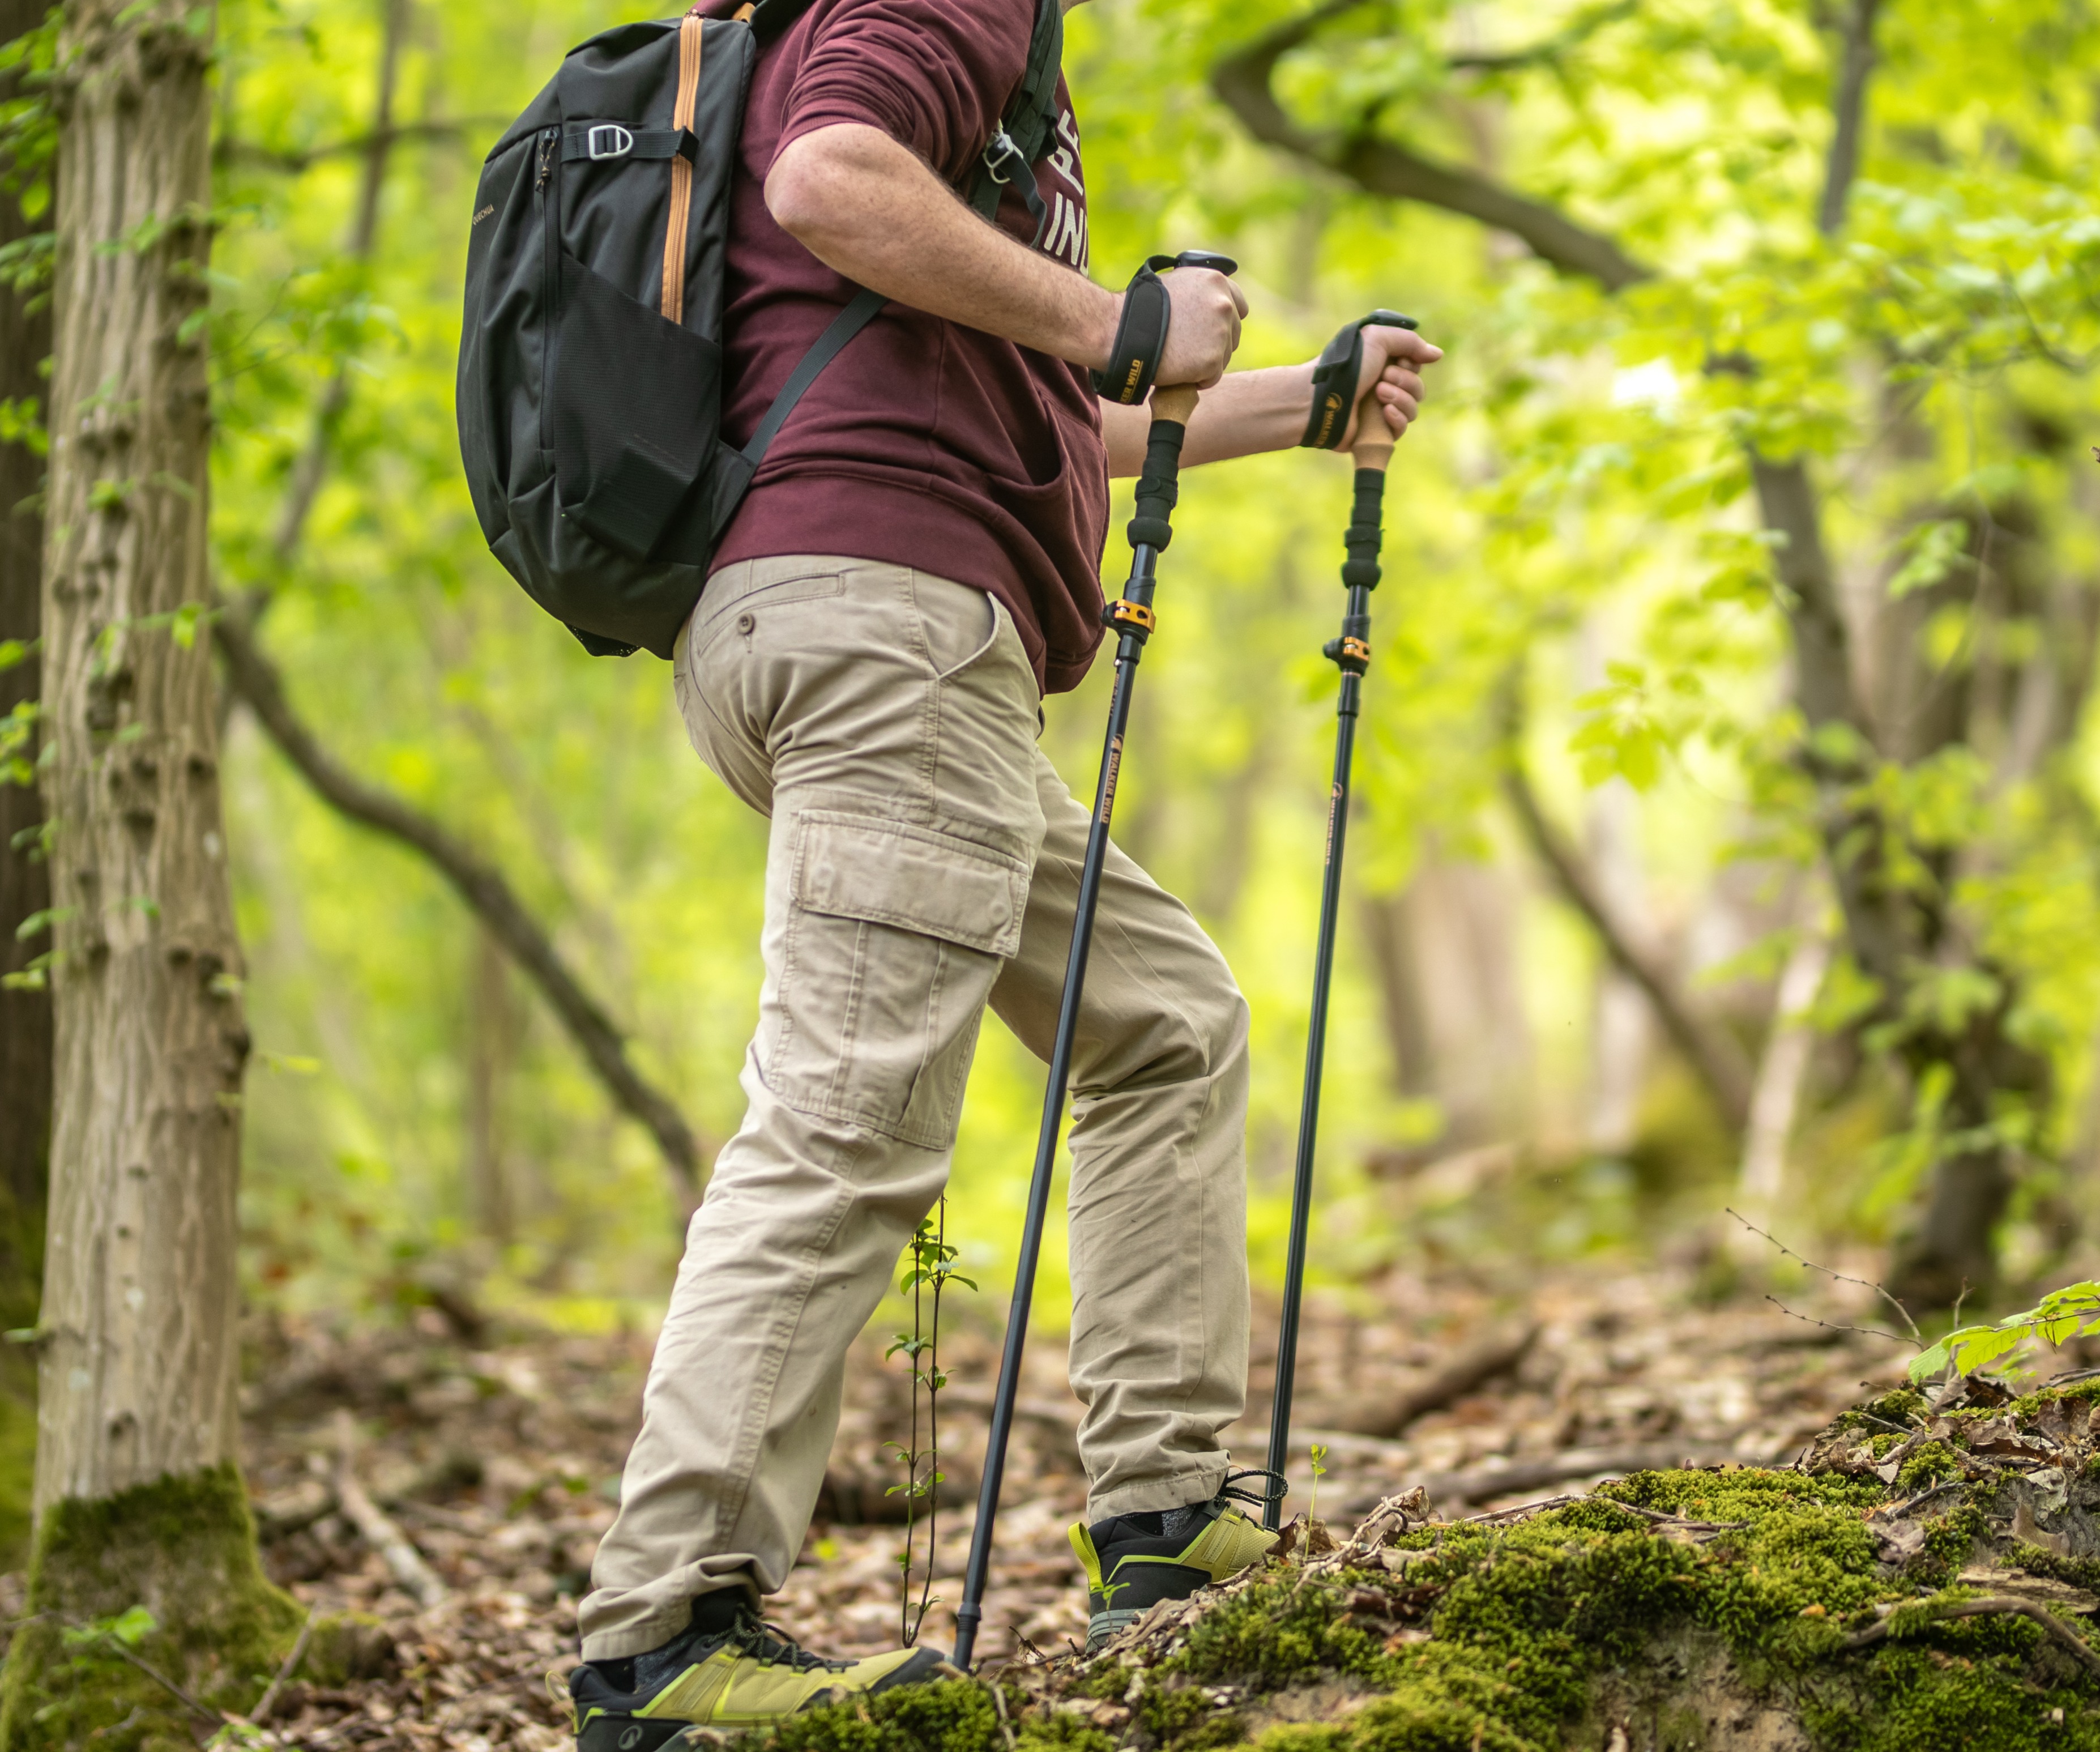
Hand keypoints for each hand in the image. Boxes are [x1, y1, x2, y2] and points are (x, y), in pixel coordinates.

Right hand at [1146, 266, 1247, 389]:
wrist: (1123, 331)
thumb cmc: (1141, 309)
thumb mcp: (1176, 284)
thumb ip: (1200, 293)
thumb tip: (1212, 305)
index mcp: (1215, 282)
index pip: (1239, 306)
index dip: (1226, 321)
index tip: (1212, 331)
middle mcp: (1223, 305)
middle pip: (1233, 334)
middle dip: (1215, 344)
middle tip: (1188, 348)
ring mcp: (1220, 333)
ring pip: (1224, 357)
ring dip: (1205, 362)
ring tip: (1178, 357)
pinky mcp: (1212, 361)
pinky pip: (1212, 377)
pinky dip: (1197, 380)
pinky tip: (1178, 370)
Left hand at [1342, 324, 1442, 447]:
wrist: (1324, 399)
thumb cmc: (1347, 366)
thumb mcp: (1378, 339)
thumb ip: (1410, 342)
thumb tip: (1437, 354)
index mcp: (1384, 364)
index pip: (1415, 365)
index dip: (1412, 363)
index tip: (1398, 360)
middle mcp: (1384, 385)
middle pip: (1418, 386)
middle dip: (1406, 380)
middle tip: (1382, 378)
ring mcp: (1381, 409)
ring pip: (1413, 407)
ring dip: (1400, 398)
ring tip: (1378, 394)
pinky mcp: (1378, 432)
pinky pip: (1402, 427)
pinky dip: (1397, 418)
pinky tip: (1385, 413)